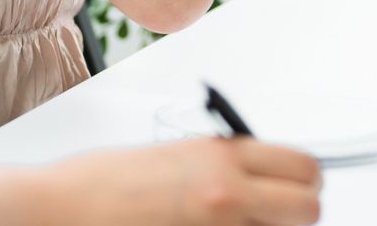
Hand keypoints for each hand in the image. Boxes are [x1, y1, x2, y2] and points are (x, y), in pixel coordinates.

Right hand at [0, 138, 321, 225]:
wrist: (66, 209)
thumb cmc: (101, 182)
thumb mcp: (169, 157)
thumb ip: (215, 165)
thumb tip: (249, 180)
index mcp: (217, 157)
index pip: (302, 166)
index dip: (302, 176)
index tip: (293, 182)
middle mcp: (227, 193)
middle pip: (310, 208)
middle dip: (298, 210)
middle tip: (274, 210)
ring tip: (232, 219)